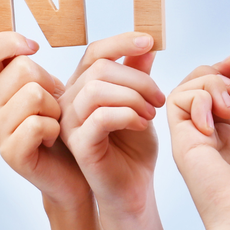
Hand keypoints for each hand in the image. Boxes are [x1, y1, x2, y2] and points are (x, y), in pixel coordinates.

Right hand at [0, 32, 100, 229]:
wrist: (87, 177)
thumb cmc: (87, 129)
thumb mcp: (91, 89)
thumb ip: (113, 62)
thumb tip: (150, 39)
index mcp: (0, 85)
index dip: (7, 42)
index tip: (36, 46)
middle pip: (22, 68)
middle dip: (53, 82)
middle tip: (64, 100)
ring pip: (33, 94)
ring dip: (60, 108)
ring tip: (66, 122)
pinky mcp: (12, 154)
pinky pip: (37, 124)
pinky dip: (55, 129)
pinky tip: (59, 139)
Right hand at [58, 32, 165, 229]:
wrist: (133, 188)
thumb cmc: (133, 147)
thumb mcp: (140, 103)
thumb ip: (137, 73)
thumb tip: (146, 42)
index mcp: (82, 86)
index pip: (95, 52)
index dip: (121, 41)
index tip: (149, 40)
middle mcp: (69, 100)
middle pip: (99, 68)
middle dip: (138, 78)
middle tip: (159, 98)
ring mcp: (69, 123)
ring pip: (96, 89)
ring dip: (132, 97)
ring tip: (151, 113)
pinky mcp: (78, 144)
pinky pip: (100, 117)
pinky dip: (127, 115)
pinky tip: (142, 123)